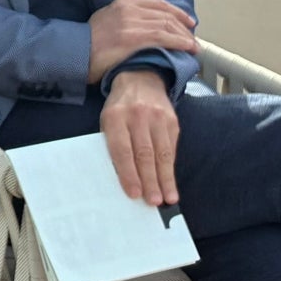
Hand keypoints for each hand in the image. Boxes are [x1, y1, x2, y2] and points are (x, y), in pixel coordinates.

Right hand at [87, 0, 196, 84]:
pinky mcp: (134, 38)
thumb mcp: (107, 14)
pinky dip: (179, 42)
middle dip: (183, 26)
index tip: (188, 22)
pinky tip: (187, 48)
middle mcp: (129, 9)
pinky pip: (163, 37)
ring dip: (184, 37)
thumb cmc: (89, 40)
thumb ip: (127, 2)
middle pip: (165, 14)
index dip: (176, 12)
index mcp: (124, 2)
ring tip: (194, 47)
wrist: (75, 54)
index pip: (157, 3)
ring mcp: (132, 23)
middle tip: (194, 37)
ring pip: (167, 26)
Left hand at [99, 67, 181, 208]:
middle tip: (153, 202)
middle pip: (144, 154)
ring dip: (165, 178)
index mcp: (115, 117)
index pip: (122, 150)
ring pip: (162, 153)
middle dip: (150, 180)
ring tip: (168, 198)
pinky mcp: (172, 120)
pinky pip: (172, 147)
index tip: (134, 194)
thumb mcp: (108, 121)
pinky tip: (171, 182)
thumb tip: (123, 179)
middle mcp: (137, 116)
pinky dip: (171, 167)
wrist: (141, 79)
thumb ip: (114, 145)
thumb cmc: (120, 109)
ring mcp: (157, 117)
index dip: (129, 173)